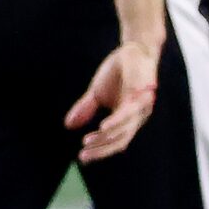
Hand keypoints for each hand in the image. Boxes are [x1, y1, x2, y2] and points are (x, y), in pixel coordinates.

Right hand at [67, 41, 160, 163]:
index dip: (99, 151)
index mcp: (127, 120)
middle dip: (100, 150)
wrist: (133, 49)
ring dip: (104, 139)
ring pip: (123, 131)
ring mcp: (140, 108)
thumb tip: (68, 126)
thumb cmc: (119, 72)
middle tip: (83, 156)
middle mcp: (136, 118)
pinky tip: (102, 128)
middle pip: (119, 141)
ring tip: (87, 142)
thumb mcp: (97, 93)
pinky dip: (114, 122)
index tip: (82, 159)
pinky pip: (127, 114)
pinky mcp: (140, 96)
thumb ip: (85, 109)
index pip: (114, 142)